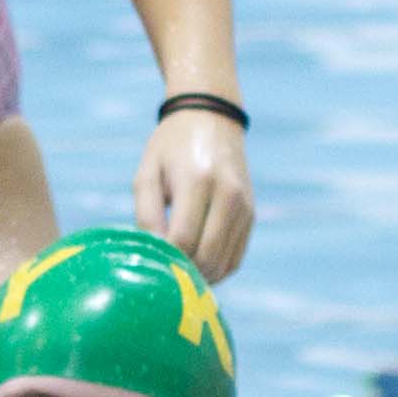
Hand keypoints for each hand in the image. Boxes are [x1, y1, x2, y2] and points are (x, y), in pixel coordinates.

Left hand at [139, 107, 251, 280]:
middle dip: (181, 272)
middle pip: (206, 256)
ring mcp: (245, 207)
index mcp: (199, 181)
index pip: (183, 239)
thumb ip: (146, 214)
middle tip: (160, 271)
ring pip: (223, 263)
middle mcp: (228, 195)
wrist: (211, 120)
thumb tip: (154, 254)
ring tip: (175, 271)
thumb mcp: (147, 173)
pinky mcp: (251, 216)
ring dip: (199, 276)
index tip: (147, 260)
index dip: (164, 258)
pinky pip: (236, 258)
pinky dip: (216, 270)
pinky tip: (196, 267)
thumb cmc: (170, 148)